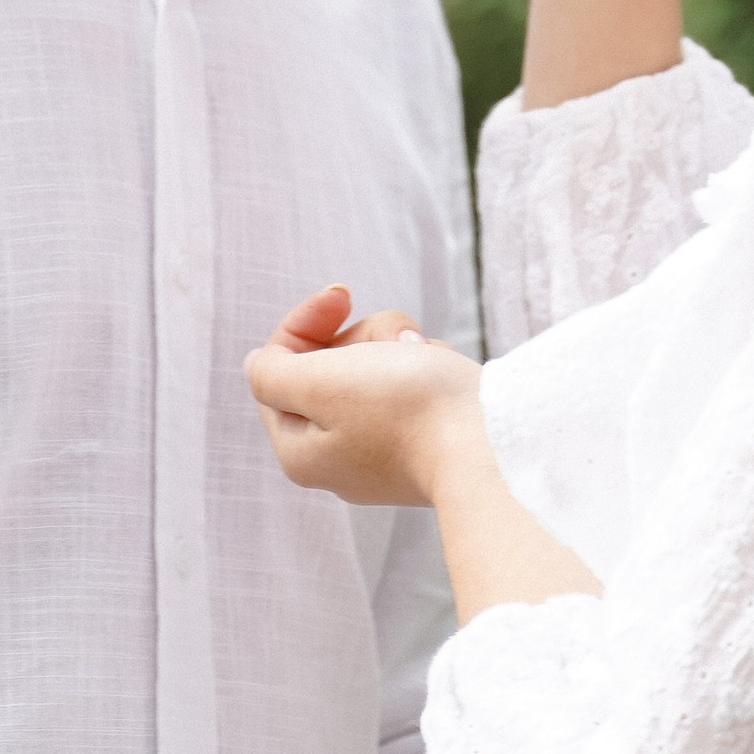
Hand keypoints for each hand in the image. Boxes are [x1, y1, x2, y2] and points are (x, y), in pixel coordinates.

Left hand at [246, 285, 485, 508]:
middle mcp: (337, 459)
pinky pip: (413, 389)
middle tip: (398, 342)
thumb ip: (273, 372)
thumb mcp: (319, 383)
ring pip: (375, 370)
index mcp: (300, 450)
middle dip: (364, 338)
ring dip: (399, 349)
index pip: (279, 368)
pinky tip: (445, 380)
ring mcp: (383, 453)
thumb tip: (259, 363)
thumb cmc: (406, 410)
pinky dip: (427, 370)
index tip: (342, 293)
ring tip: (427, 361)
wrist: (494, 444)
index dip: (306, 322)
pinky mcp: (425, 444)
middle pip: (329, 366)